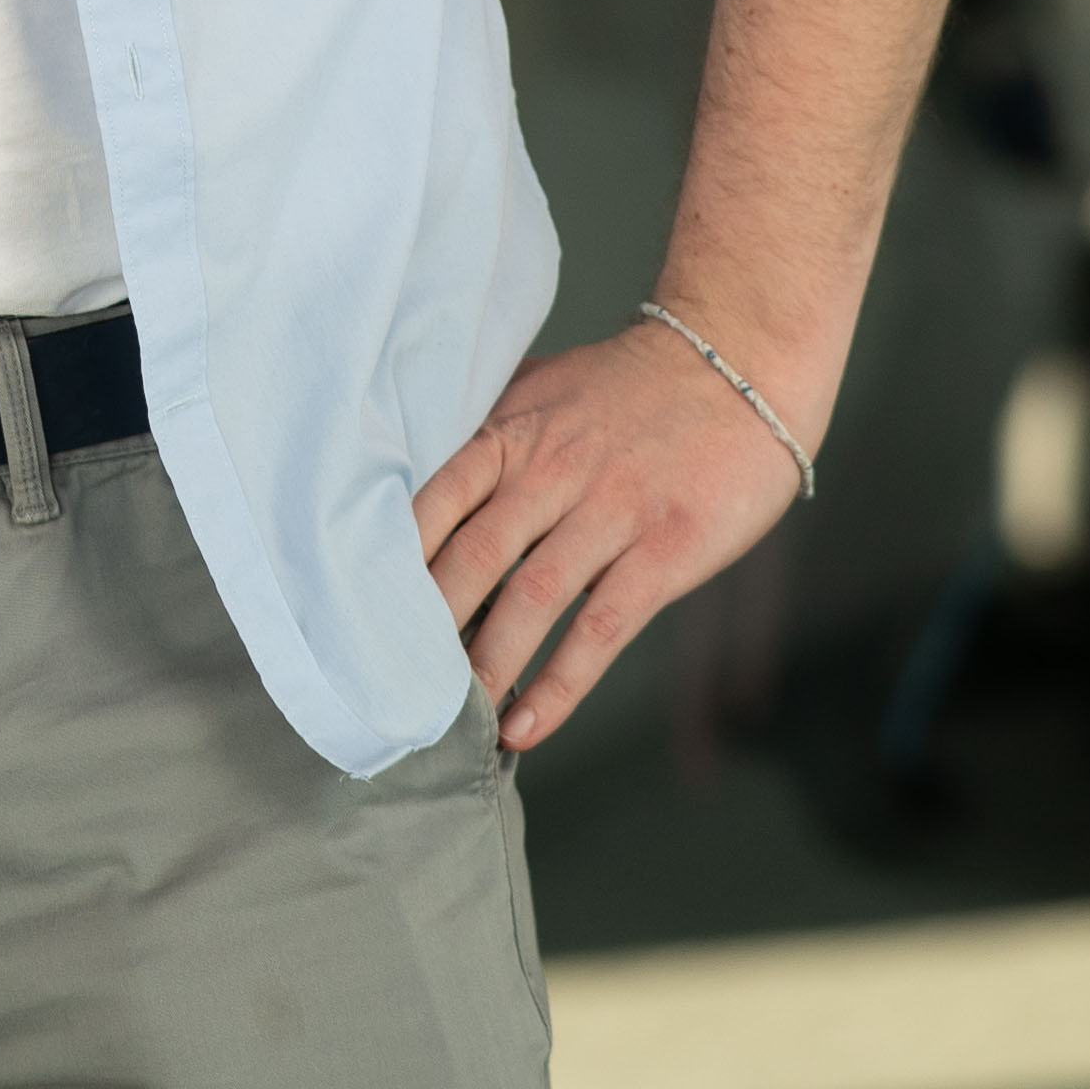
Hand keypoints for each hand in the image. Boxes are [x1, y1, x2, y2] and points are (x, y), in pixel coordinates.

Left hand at [414, 312, 813, 752]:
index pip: (431, 502)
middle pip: (469, 559)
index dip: (388, 565)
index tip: (354, 617)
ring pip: (529, 601)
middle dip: (424, 629)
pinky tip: (524, 725)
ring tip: (450, 721)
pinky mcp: (664, 552)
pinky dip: (557, 685)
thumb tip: (411, 485)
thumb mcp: (542, 391)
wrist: (735, 364)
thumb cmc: (629, 387)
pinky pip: (600, 631)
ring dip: (484, 666)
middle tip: (388, 685)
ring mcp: (609, 512)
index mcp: (511, 431)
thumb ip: (485, 438)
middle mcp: (551, 471)